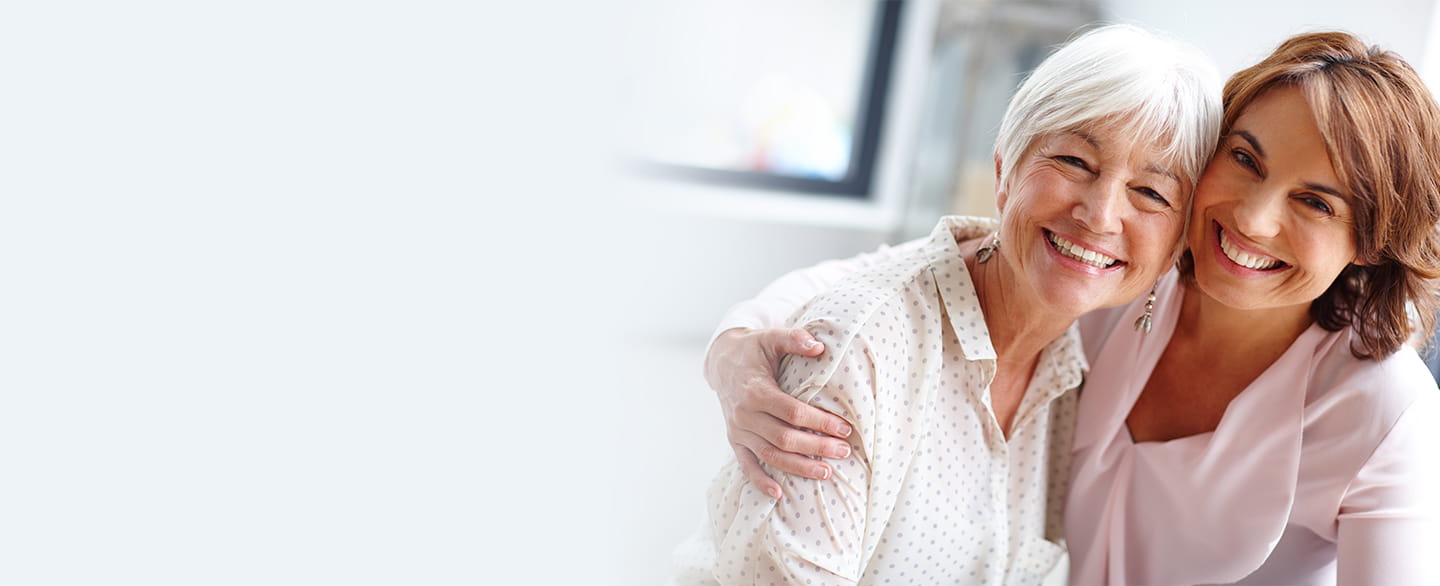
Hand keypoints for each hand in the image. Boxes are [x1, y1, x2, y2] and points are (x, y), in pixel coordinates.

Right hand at [705, 327, 853, 498]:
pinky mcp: (734, 439)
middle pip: (784, 437)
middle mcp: (744, 414)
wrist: (722, 361)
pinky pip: (745, 465)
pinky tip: (779, 494)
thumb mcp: (771, 337)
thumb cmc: (753, 349)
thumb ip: (794, 339)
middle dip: (816, 447)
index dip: (819, 422)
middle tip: (844, 451)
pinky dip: (760, 481)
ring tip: (826, 472)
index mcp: (755, 390)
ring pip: (769, 455)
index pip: (792, 412)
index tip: (844, 428)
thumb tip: (819, 346)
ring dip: (798, 467)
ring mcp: (737, 430)